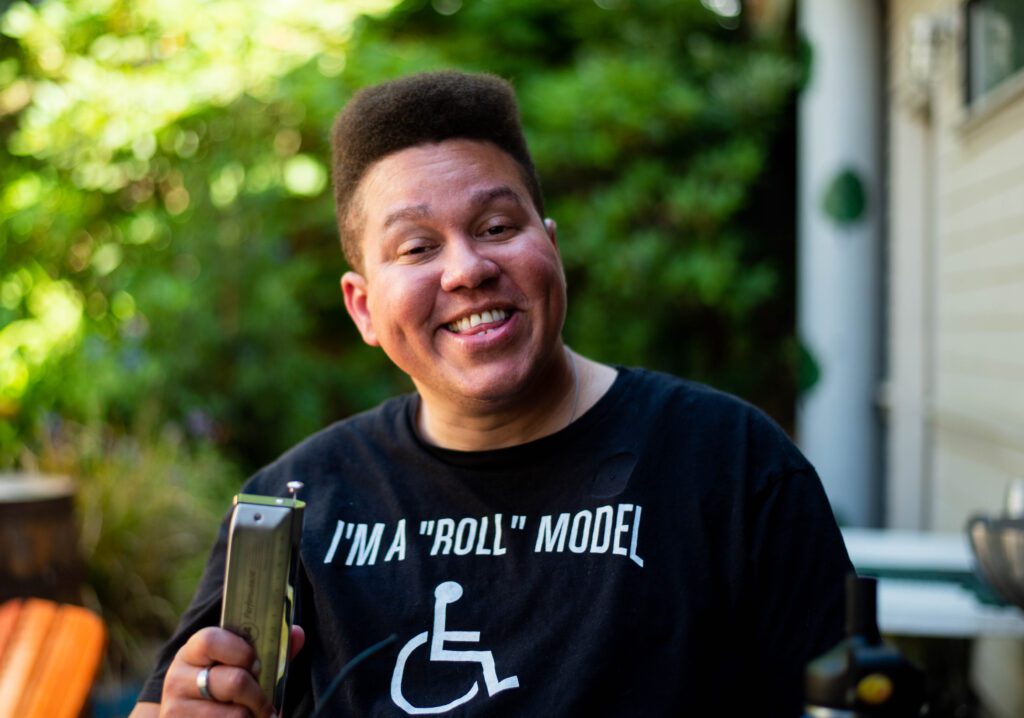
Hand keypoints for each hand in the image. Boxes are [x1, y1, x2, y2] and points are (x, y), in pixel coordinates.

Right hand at [157, 625, 304, 716]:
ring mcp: (177, 709)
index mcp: (192, 652)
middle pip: (234, 682)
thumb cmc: (221, 687)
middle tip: (266, 702)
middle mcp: (178, 679)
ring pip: (236, 715)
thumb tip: (298, 634)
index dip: (242, 652)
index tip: (258, 665)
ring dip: (253, 717)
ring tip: (253, 716)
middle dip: (259, 695)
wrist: (190, 717)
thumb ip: (269, 650)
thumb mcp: (237, 665)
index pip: (212, 640)